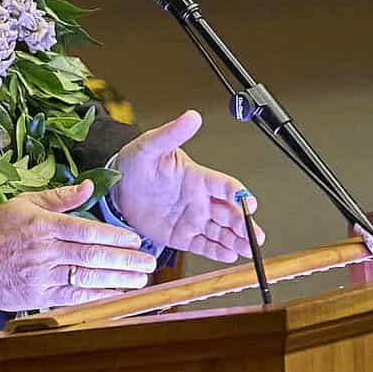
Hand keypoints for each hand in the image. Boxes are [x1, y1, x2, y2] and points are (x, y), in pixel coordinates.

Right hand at [0, 180, 157, 310]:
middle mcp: (45, 250)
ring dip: (118, 280)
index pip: (87, 230)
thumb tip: (89, 188)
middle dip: (125, 260)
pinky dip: (97, 297)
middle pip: (93, 255)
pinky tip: (116, 295)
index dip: (115, 236)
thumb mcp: (25, 202)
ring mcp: (42, 275)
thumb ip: (60, 197)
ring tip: (140, 280)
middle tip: (149, 262)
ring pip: (87, 278)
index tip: (135, 240)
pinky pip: (74, 298)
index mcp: (43, 225)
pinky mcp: (38, 295)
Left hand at [108, 110, 262, 262]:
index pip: (225, 186)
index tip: (249, 202)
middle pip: (230, 213)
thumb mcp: (151, 146)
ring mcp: (193, 219)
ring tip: (249, 249)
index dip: (238, 194)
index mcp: (198, 178)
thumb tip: (191, 116)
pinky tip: (229, 255)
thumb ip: (172, 134)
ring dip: (237, 240)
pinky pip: (203, 245)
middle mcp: (200, 200)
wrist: (116, 188)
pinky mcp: (182, 235)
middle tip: (256, 235)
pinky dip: (217, 251)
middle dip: (245, 224)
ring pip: (221, 231)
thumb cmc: (136, 163)